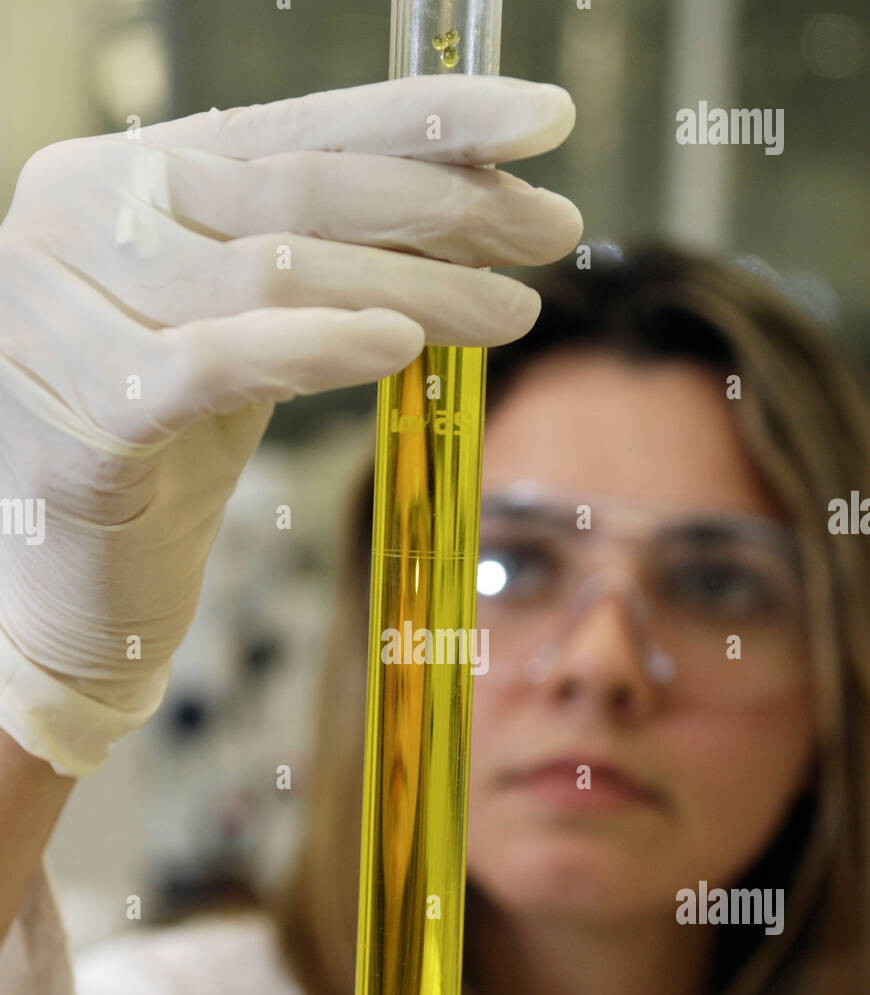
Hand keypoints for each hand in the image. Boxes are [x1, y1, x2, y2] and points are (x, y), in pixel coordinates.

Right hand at [0, 75, 581, 775]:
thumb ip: (308, 263)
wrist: (66, 592)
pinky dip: (316, 346)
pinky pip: (218, 360)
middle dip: (445, 206)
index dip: (427, 119)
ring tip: (512, 308)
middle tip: (553, 229)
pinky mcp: (81, 412)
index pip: (295, 127)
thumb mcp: (238, 335)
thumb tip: (463, 209)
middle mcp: (77, 216)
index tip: (546, 122)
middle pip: (297, 191)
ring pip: (274, 270)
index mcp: (116, 177)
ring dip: (416, 284)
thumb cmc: (159, 460)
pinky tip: (403, 343)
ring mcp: (62, 309)